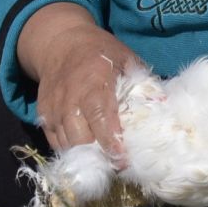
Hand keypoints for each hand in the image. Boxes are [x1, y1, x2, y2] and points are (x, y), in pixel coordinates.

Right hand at [19, 4, 145, 157]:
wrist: (60, 43)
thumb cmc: (100, 52)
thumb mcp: (126, 59)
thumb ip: (143, 83)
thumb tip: (164, 107)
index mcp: (94, 83)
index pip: (100, 118)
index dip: (111, 142)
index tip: (123, 159)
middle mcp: (70, 99)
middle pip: (81, 139)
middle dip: (99, 156)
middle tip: (117, 163)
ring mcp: (54, 110)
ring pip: (67, 145)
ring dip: (85, 156)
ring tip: (103, 160)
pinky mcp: (43, 116)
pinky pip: (56, 143)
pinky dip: (70, 150)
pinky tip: (86, 150)